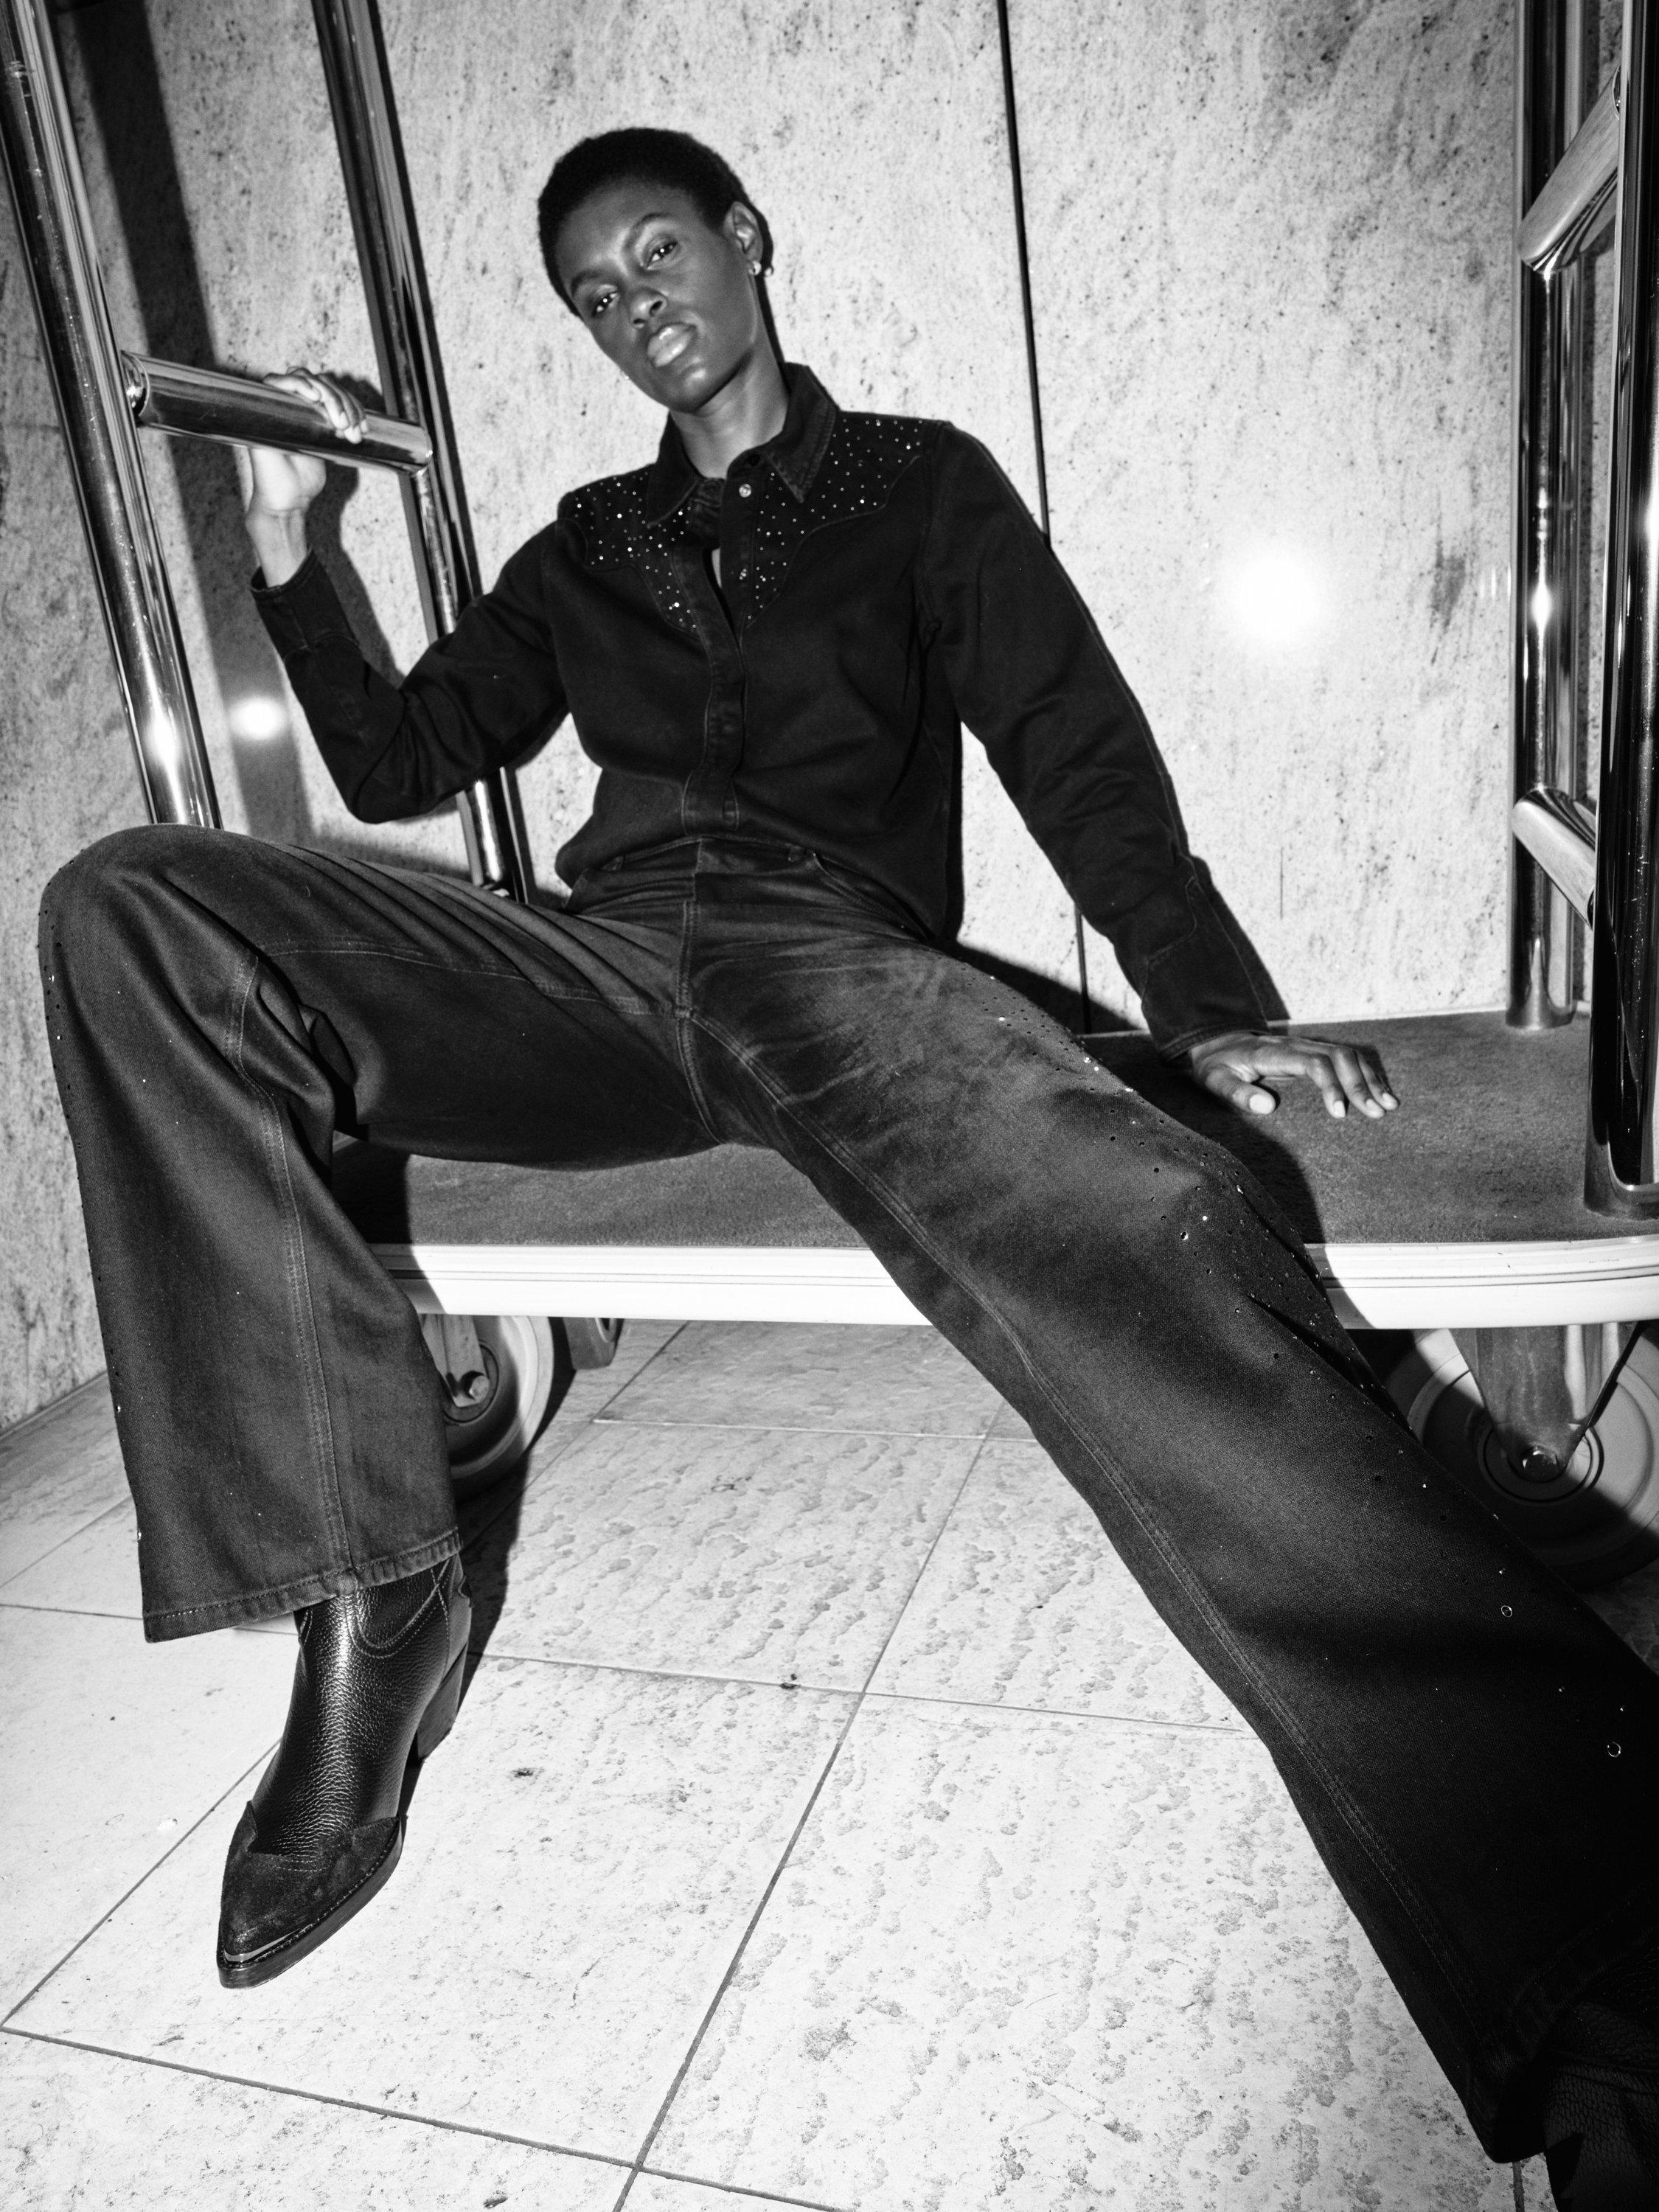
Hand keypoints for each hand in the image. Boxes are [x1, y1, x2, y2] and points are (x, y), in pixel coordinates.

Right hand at [237, 370, 364, 584]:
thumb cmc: (305, 479)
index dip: (351, 403)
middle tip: (351, 429)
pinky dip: (297, 383)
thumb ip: (337, 426)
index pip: (332, 390)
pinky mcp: (263, 408)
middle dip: (343, 403)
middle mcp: (291, 404)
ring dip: (329, 397)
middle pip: (321, 382)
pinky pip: (276, 382)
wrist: (288, 499)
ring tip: (339, 423)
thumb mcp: (329, 446)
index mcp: (308, 412)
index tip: (363, 427)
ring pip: (305, 378)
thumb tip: (356, 411)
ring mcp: (276, 404)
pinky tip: (314, 396)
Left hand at [1186, 1029, 1397, 1121]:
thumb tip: (1268, 1107)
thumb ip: (1238, 1094)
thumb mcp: (1215, 1081)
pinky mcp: (1314, 1051)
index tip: (1341, 1114)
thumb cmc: (1217, 1066)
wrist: (1217, 1042)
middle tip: (1377, 1113)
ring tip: (1389, 1106)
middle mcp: (1297, 1045)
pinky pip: (1347, 1057)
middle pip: (1340, 1056)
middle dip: (1361, 1084)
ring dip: (1370, 1079)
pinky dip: (1367, 1074)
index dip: (1331, 1085)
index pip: (1314, 1063)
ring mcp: (1308, 1045)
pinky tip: (1381, 1093)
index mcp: (1275, 1053)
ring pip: (1349, 1054)